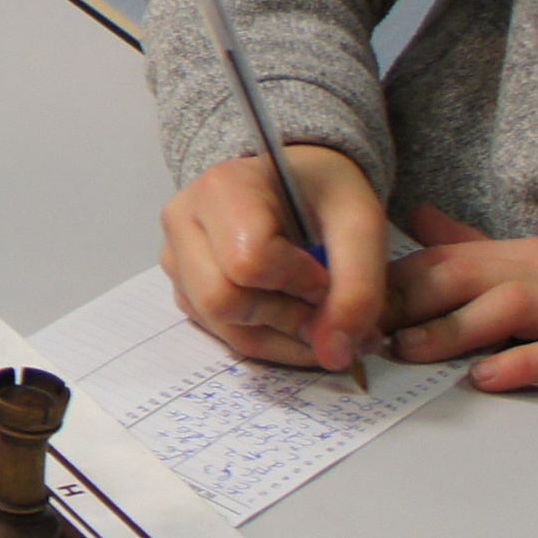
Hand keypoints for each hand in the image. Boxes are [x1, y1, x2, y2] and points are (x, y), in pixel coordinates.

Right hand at [160, 142, 387, 374]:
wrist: (300, 181)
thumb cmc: (325, 193)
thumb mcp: (362, 226)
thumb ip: (357, 290)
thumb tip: (333, 355)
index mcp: (222, 189)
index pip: (248, 262)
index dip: (299, 285)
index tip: (330, 278)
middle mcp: (183, 221)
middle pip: (221, 299)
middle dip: (285, 318)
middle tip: (325, 309)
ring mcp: (175, 256)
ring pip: (219, 324)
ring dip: (279, 337)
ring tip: (318, 319)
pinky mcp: (182, 285)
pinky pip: (218, 331)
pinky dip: (265, 339)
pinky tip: (293, 318)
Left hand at [383, 205, 537, 436]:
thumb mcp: (530, 280)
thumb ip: (473, 252)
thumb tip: (417, 216)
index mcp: (523, 259)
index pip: (442, 260)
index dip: (388, 283)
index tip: (343, 309)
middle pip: (467, 274)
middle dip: (408, 300)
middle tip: (362, 332)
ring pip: (512, 306)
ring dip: (456, 329)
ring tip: (412, 353)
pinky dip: (527, 362)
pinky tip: (489, 378)